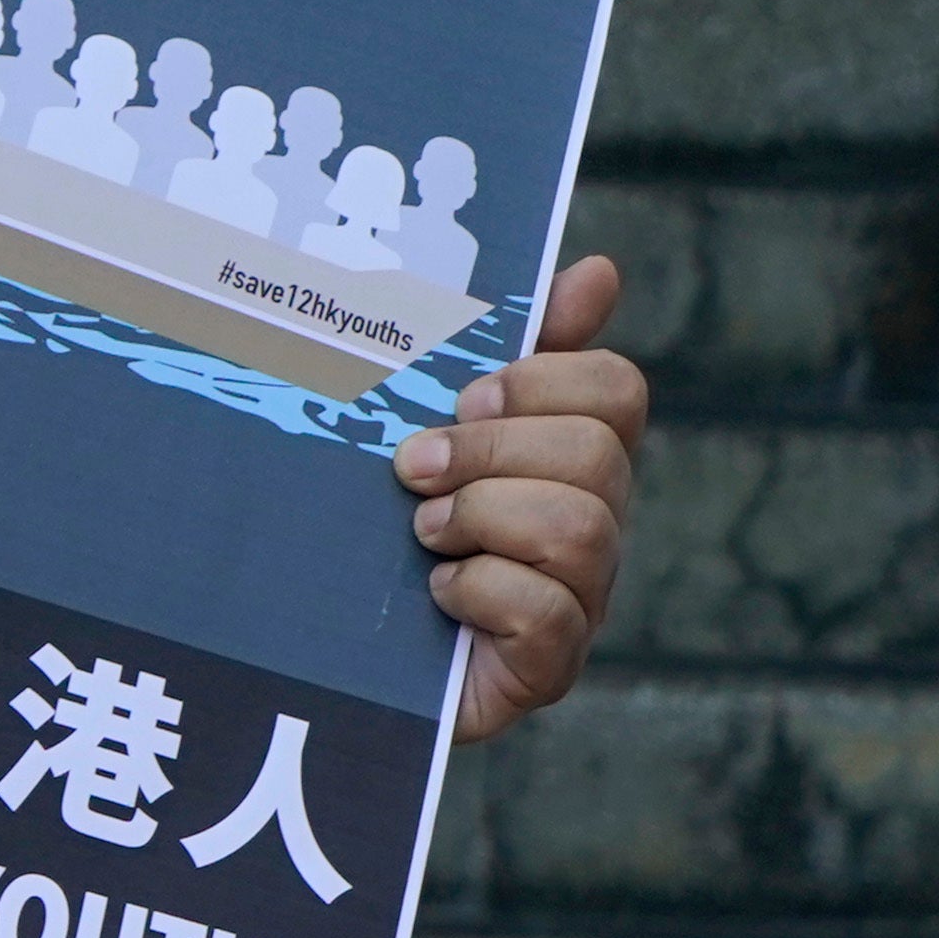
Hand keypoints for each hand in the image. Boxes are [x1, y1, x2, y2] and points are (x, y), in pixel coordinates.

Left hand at [396, 254, 645, 745]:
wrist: (322, 644)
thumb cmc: (375, 515)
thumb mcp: (419, 420)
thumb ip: (497, 347)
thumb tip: (598, 270)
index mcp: (570, 455)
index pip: (616, 388)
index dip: (540, 381)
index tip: (463, 397)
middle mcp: (593, 524)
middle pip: (595, 453)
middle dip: (489, 452)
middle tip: (413, 469)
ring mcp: (580, 598)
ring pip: (578, 528)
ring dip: (479, 518)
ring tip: (421, 533)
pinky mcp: (549, 666)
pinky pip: (547, 615)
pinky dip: (477, 592)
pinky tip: (436, 593)